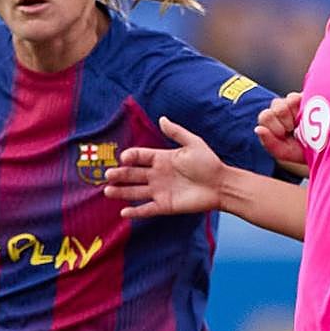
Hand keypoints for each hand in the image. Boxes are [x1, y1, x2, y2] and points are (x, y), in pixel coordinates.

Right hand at [104, 116, 224, 216]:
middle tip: (108, 175)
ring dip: (121, 192)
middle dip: (120, 175)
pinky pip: (146, 209)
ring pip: (135, 191)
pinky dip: (135, 211)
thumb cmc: (209, 163)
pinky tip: (123, 212)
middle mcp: (158, 175)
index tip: (124, 158)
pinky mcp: (165, 205)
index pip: (140, 156)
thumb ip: (176, 132)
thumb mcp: (193, 143)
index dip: (131, 156)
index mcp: (162, 159)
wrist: (221, 185)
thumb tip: (161, 118)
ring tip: (108, 191)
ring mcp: (160, 191)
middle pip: (133, 174)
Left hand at [255, 92, 305, 166]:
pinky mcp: (307, 96)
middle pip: (275, 106)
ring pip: (286, 100)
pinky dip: (302, 106)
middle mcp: (281, 110)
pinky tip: (309, 115)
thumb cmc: (303, 152)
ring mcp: (294, 102)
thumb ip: (269, 143)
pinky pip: (297, 96)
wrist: (327, 149)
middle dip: (284, 120)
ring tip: (302, 122)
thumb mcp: (285, 152)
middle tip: (294, 129)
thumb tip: (258, 129)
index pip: (265, 116)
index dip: (274, 126)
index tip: (284, 135)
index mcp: (272, 123)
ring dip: (293, 114)